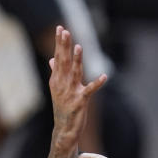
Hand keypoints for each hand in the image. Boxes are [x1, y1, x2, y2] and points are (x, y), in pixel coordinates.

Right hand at [49, 27, 105, 150]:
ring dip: (77, 60)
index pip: (58, 57)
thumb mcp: (58, 88)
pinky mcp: (80, 101)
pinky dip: (98, 83)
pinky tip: (105, 76)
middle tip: (64, 31)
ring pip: (74, 72)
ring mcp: (70, 92)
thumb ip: (56, 73)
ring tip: (78, 47)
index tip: (60, 28)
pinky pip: (90, 90)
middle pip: (63, 61)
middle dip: (63, 46)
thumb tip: (52, 60)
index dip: (59, 43)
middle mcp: (61, 84)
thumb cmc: (63, 107)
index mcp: (56, 79)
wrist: (64, 129)